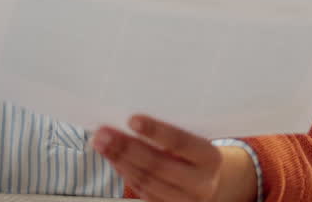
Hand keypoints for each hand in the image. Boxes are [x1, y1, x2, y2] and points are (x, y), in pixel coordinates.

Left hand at [92, 115, 223, 201]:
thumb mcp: (195, 137)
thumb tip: (131, 117)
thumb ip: (171, 130)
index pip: (181, 142)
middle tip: (103, 133)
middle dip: (126, 148)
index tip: (132, 120)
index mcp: (210, 158)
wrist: (209, 182)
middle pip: (158, 165)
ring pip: (146, 181)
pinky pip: (143, 192)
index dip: (156, 131)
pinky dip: (124, 173)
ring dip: (119, 161)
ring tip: (100, 144)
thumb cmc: (195, 152)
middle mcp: (200, 183)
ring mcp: (185, 200)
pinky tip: (112, 159)